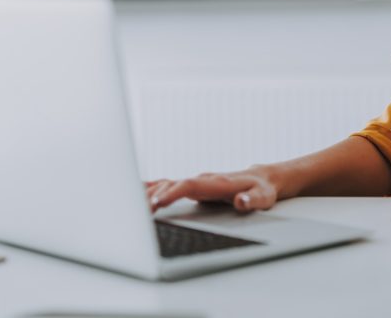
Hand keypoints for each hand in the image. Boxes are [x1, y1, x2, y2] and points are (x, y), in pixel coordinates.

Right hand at [145, 165, 278, 213]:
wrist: (261, 179)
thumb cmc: (262, 190)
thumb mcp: (263, 197)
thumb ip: (252, 200)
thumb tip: (241, 201)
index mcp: (217, 182)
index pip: (191, 185)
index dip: (173, 193)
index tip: (157, 203)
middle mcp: (203, 179)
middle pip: (174, 184)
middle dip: (154, 196)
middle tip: (136, 211)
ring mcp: (197, 181)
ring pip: (168, 184)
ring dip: (149, 192)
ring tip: (127, 204)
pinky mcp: (192, 186)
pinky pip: (168, 185)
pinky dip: (151, 188)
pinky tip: (134, 192)